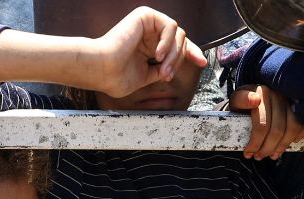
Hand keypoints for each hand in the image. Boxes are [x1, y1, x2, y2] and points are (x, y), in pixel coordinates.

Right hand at [87, 7, 205, 99]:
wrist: (102, 70)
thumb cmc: (115, 77)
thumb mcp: (146, 77)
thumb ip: (162, 69)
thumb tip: (176, 66)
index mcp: (148, 46)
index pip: (176, 46)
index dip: (191, 53)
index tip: (201, 63)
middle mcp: (149, 33)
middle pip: (181, 41)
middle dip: (179, 60)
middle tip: (166, 75)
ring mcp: (148, 24)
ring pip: (178, 35)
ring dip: (174, 55)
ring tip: (162, 69)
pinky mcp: (146, 16)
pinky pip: (170, 26)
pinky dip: (168, 42)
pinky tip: (157, 55)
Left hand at [229, 85, 303, 160]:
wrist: (254, 97)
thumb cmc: (244, 103)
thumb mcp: (237, 100)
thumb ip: (242, 99)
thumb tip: (255, 100)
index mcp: (264, 93)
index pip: (263, 125)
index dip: (256, 143)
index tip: (248, 153)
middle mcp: (280, 95)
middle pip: (277, 130)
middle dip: (267, 148)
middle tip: (258, 157)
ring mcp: (292, 101)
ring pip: (292, 130)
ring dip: (281, 146)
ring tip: (271, 155)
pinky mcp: (301, 108)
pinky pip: (303, 126)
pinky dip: (295, 138)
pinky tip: (284, 146)